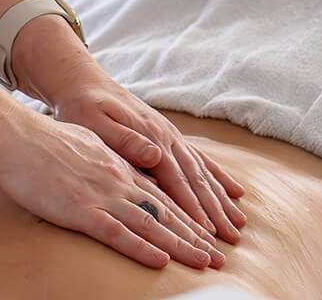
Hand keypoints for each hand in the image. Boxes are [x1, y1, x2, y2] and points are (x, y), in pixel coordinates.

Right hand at [0, 103, 226, 269]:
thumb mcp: (86, 141)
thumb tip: (135, 162)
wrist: (13, 136)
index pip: (159, 193)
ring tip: (205, 262)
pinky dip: (142, 248)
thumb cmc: (42, 139)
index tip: (207, 231)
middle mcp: (116, 178)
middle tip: (220, 255)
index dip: (186, 213)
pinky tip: (160, 260)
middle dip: (194, 234)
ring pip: (149, 223)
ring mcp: (101, 194)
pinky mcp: (81, 210)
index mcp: (116, 163)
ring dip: (180, 244)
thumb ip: (112, 155)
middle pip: (163, 210)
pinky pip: (118, 233)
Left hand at [49, 66, 246, 243]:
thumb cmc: (83, 105)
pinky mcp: (167, 133)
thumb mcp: (94, 121)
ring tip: (239, 224)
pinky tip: (235, 190)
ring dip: (221, 198)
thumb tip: (156, 155)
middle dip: (215, 211)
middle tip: (233, 240)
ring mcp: (169, 134)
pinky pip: (199, 158)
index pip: (175, 180)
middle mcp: (165, 136)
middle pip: (195, 179)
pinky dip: (218, 175)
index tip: (208, 234)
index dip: (193, 207)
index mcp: (149, 137)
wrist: (82, 81)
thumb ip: (125, 140)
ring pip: (201, 171)